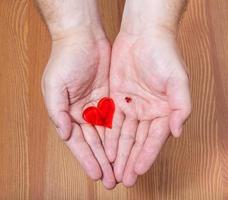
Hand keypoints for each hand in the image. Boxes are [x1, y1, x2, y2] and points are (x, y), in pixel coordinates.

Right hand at [41, 28, 115, 188]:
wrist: (83, 38)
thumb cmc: (65, 60)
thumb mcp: (55, 86)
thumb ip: (57, 112)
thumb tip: (64, 134)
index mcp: (68, 113)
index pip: (79, 142)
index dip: (87, 159)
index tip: (97, 175)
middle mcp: (84, 113)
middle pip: (95, 143)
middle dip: (103, 161)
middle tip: (112, 180)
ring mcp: (99, 106)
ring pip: (108, 135)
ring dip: (113, 152)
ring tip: (121, 169)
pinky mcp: (111, 98)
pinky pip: (117, 119)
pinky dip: (120, 134)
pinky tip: (126, 147)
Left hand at [104, 30, 190, 186]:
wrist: (143, 36)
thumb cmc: (163, 55)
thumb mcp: (178, 80)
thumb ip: (181, 107)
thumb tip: (176, 132)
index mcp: (164, 110)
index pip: (154, 139)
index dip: (146, 156)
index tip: (138, 171)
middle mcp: (147, 111)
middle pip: (137, 141)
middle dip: (130, 160)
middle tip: (123, 178)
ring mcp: (131, 106)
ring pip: (123, 134)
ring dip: (118, 152)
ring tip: (113, 169)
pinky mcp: (117, 99)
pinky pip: (111, 120)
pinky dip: (109, 135)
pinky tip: (105, 149)